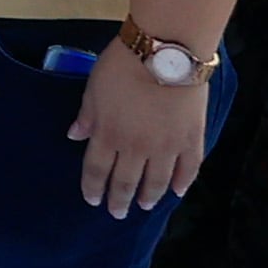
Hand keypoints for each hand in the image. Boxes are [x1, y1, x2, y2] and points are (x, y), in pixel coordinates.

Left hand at [69, 42, 213, 216]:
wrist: (165, 54)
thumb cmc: (122, 66)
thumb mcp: (94, 89)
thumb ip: (87, 116)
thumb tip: (75, 136)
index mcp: (108, 135)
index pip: (96, 169)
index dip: (93, 187)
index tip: (93, 200)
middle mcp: (136, 148)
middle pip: (125, 181)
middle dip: (119, 200)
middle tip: (117, 214)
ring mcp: (167, 147)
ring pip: (157, 182)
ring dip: (149, 196)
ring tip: (144, 206)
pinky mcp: (192, 140)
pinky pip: (188, 169)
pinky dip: (182, 183)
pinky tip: (177, 192)